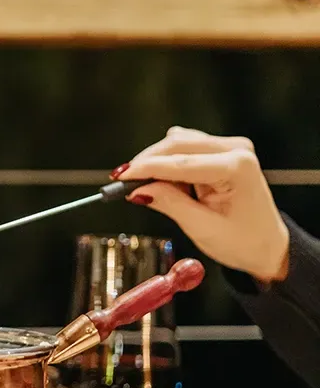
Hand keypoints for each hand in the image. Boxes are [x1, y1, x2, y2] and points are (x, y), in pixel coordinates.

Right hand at [113, 126, 288, 283]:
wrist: (267, 245)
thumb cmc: (243, 241)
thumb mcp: (202, 228)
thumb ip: (168, 203)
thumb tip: (137, 189)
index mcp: (237, 168)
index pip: (180, 163)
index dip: (145, 168)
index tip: (119, 176)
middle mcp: (236, 150)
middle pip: (177, 144)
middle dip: (147, 162)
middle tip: (122, 181)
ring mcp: (230, 147)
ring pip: (178, 142)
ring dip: (157, 162)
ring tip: (151, 189)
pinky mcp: (221, 150)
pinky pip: (184, 147)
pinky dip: (169, 163)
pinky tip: (168, 182)